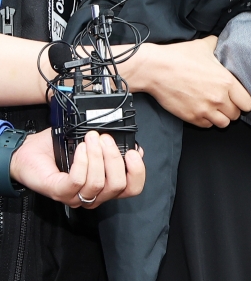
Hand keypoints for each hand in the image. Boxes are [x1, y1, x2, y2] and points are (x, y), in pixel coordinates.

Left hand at [10, 130, 144, 207]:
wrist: (28, 152)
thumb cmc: (59, 148)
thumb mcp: (93, 145)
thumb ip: (112, 147)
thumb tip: (132, 143)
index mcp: (106, 184)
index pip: (132, 188)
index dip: (138, 172)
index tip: (133, 152)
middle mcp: (94, 194)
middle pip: (118, 185)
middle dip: (114, 158)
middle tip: (105, 138)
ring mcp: (77, 196)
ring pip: (98, 183)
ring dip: (97, 156)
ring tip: (90, 138)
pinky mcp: (60, 192)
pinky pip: (78, 181)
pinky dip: (82, 162)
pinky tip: (79, 148)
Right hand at [125, 36, 250, 127]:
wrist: (155, 69)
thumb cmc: (179, 56)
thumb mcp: (204, 45)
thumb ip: (218, 45)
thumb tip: (222, 41)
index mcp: (227, 81)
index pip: (248, 103)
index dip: (244, 101)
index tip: (238, 98)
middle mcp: (219, 98)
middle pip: (236, 115)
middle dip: (232, 109)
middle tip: (225, 102)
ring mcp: (205, 110)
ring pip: (223, 124)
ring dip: (221, 117)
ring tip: (215, 108)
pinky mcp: (192, 117)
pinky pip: (207, 126)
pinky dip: (207, 120)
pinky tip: (203, 110)